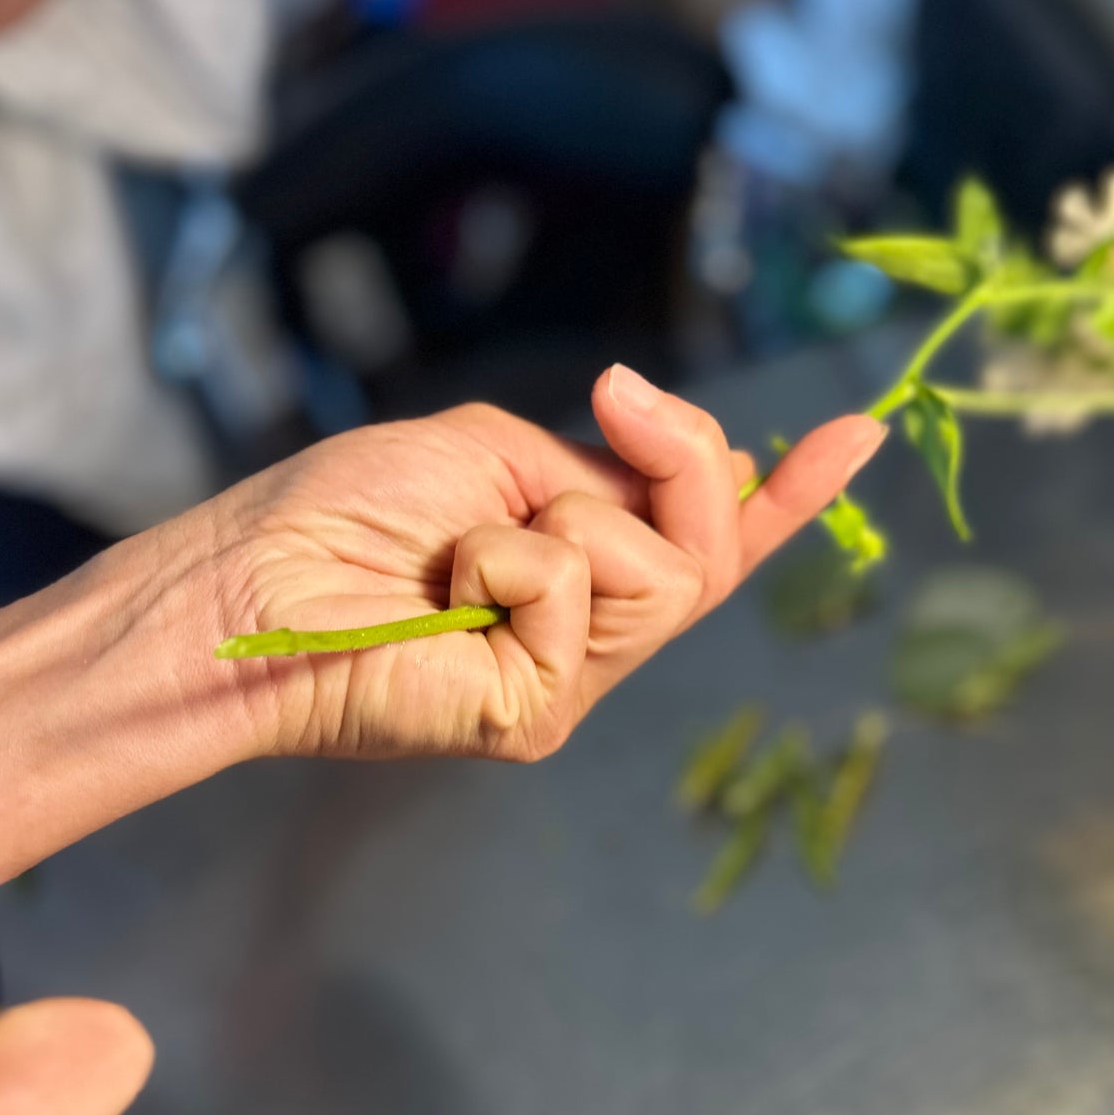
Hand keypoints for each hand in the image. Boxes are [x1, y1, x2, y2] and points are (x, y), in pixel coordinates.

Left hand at [212, 366, 886, 764]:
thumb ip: (598, 470)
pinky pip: (581, 592)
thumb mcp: (496, 453)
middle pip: (708, 553)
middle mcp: (586, 644)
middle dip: (685, 456)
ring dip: (568, 516)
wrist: (253, 579)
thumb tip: (673, 464)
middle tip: (622, 397)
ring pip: (663, 575)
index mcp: (578, 580)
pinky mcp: (536, 717)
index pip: (703, 547)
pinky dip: (510, 557)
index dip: (784, 498)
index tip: (860, 432)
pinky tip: (448, 589)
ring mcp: (565, 687)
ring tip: (470, 544)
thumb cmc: (345, 514)